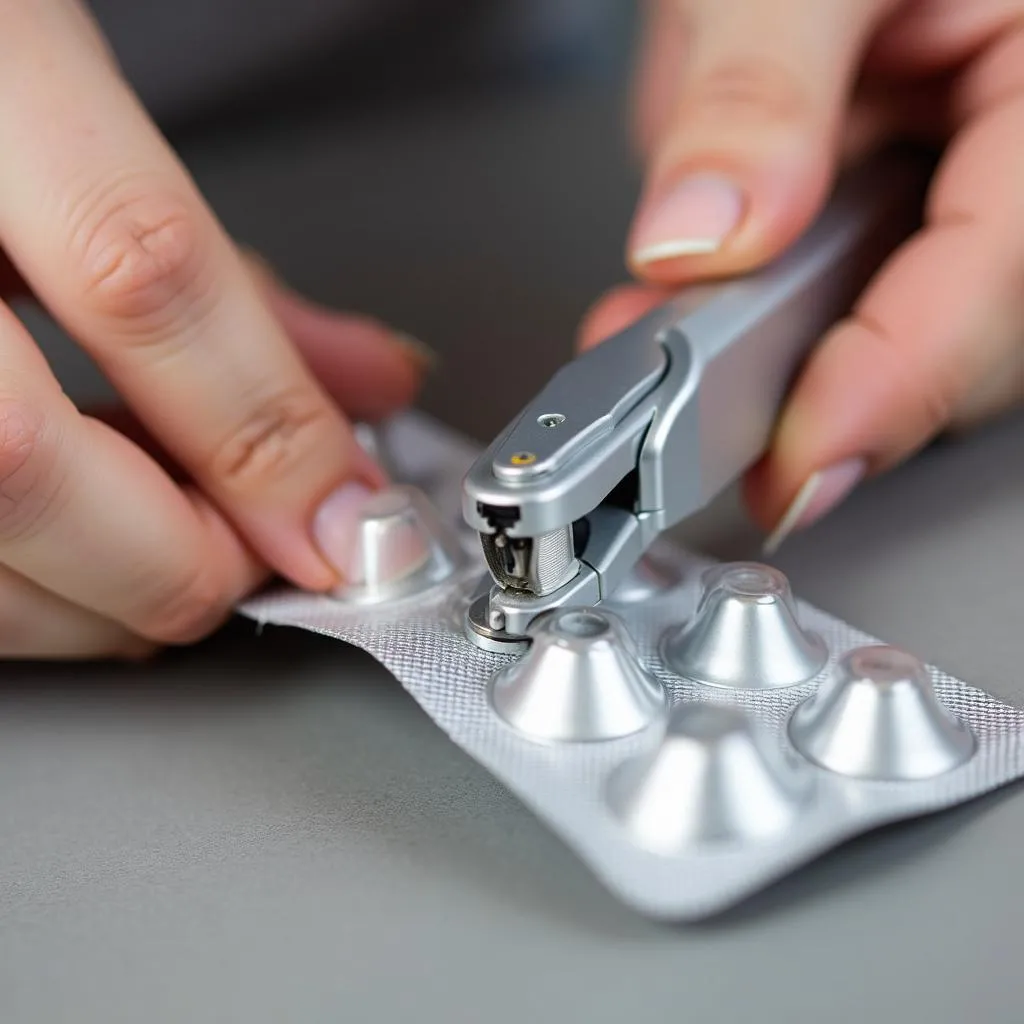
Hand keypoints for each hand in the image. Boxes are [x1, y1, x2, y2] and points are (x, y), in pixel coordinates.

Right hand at [0, 1, 429, 657]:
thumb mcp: (98, 138)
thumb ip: (237, 279)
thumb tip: (370, 389)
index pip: (140, 270)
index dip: (266, 432)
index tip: (344, 522)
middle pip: (19, 462)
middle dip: (178, 558)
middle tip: (256, 555)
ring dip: (98, 599)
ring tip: (168, 552)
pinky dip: (26, 589)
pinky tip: (76, 553)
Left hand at [583, 0, 1023, 546]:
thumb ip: (756, 87)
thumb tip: (704, 237)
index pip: (1003, 277)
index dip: (896, 385)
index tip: (795, 464)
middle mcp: (1022, 141)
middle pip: (962, 333)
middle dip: (823, 390)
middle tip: (706, 436)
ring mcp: (970, 165)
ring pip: (899, 316)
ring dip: (780, 358)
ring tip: (668, 361)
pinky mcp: (909, 177)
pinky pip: (851, 273)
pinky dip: (764, 305)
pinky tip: (693, 306)